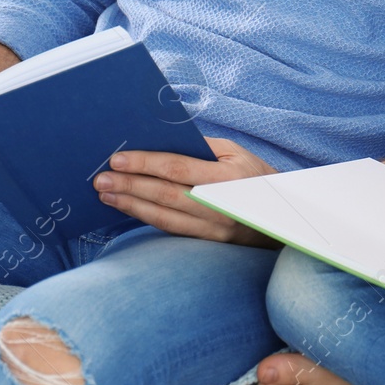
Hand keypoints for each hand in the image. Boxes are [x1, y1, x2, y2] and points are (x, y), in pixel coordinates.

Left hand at [94, 136, 278, 245]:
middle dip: (130, 185)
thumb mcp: (237, 153)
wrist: (283, 218)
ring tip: (106, 194)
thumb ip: (203, 147)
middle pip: (165, 195)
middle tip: (101, 178)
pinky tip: (128, 208)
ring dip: (131, 205)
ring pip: (164, 218)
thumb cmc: (256, 177)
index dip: (145, 163)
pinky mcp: (207, 243)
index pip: (177, 168)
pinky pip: (171, 230)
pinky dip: (146, 219)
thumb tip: (162, 140)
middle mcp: (219, 206)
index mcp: (227, 178)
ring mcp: (213, 229)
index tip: (118, 158)